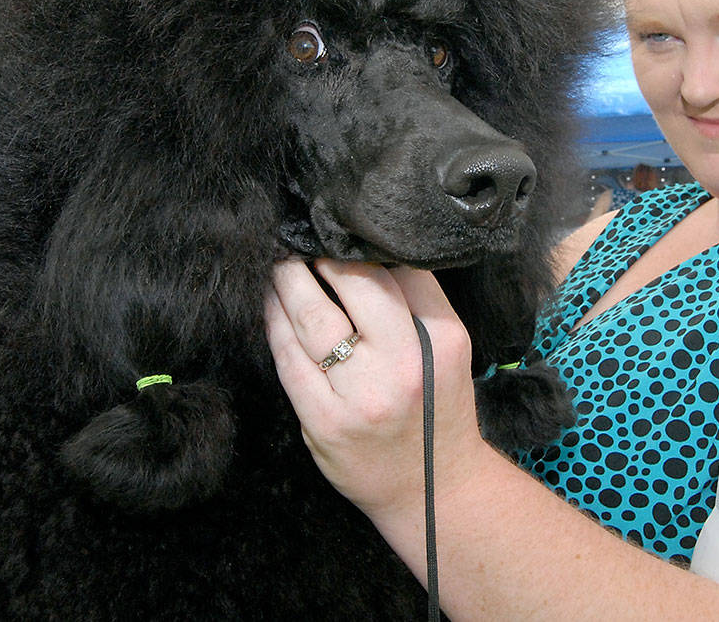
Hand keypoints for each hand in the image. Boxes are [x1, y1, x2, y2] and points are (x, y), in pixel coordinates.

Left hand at [264, 259, 487, 519]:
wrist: (433, 490)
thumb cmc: (437, 410)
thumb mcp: (448, 350)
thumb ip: (418, 301)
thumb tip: (368, 246)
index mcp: (442, 338)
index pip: (400, 269)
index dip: (365, 242)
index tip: (341, 229)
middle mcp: (404, 364)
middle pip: (354, 283)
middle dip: (321, 254)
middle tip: (301, 237)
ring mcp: (361, 394)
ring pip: (312, 317)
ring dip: (288, 281)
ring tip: (279, 263)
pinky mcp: (323, 420)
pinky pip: (289, 358)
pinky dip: (274, 323)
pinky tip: (270, 305)